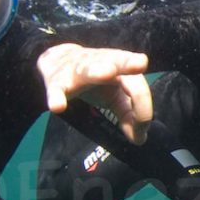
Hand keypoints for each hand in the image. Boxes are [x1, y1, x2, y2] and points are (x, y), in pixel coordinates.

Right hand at [37, 44, 152, 144]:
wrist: (57, 60)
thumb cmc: (95, 81)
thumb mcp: (114, 96)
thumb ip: (128, 115)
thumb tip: (139, 139)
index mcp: (122, 69)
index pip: (137, 85)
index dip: (143, 110)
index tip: (140, 133)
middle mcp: (103, 63)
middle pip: (118, 60)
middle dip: (128, 63)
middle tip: (141, 63)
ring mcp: (78, 70)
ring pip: (87, 69)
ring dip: (97, 71)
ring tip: (107, 72)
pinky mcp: (57, 81)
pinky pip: (57, 90)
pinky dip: (56, 97)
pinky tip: (58, 106)